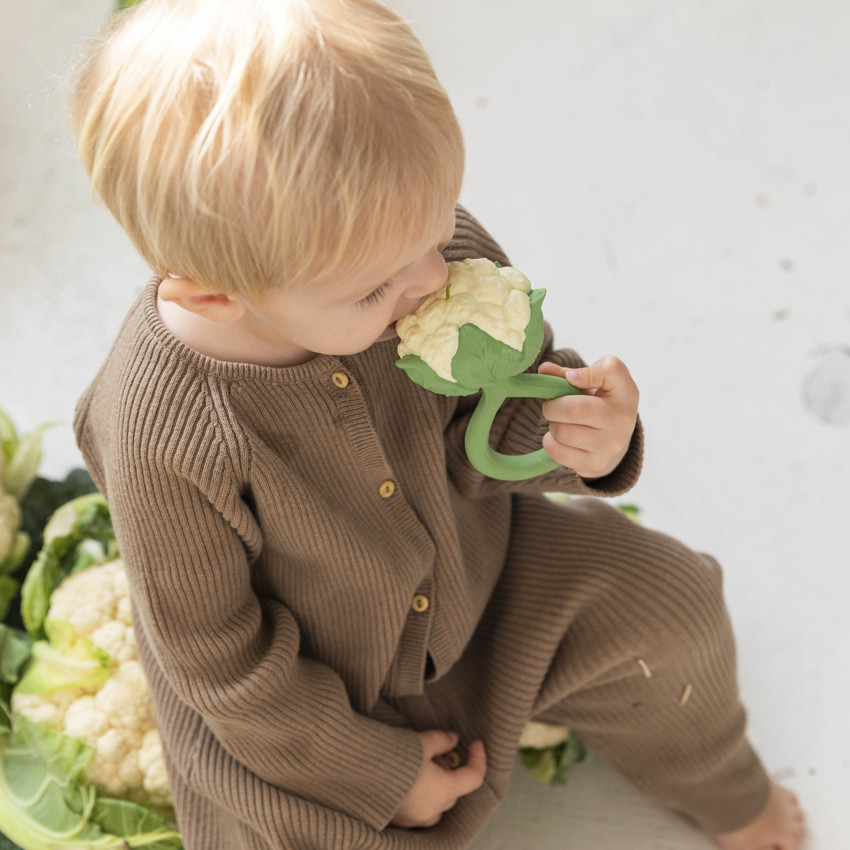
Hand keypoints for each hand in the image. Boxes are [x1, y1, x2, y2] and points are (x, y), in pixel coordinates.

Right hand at [391, 731, 486, 828]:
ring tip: (420, 766)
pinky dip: (422, 797)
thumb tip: (453, 739)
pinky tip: (408, 781)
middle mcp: (432, 810)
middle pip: (454, 792)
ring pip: (438, 804)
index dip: (479, 758)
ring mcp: (415, 819)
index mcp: (443, 790)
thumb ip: (441, 740)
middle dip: (450, 771)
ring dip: (437, 786)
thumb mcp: (421, 742)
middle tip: (435, 752)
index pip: (474, 778)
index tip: (476, 743)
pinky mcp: (399, 822)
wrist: (357, 775)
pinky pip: (420, 811)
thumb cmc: (392, 758)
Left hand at [538, 355, 638, 479]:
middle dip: (552, 406)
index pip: (610, 370)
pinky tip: (562, 439)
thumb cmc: (601, 404)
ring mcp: (610, 445)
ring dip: (553, 425)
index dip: (585, 372)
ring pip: (561, 431)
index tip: (572, 378)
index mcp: (625, 391)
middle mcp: (622, 419)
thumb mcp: (595, 384)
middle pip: (571, 409)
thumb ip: (568, 374)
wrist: (615, 442)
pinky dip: (551, 443)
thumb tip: (544, 369)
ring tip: (563, 423)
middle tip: (555, 407)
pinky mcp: (596, 464)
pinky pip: (557, 451)